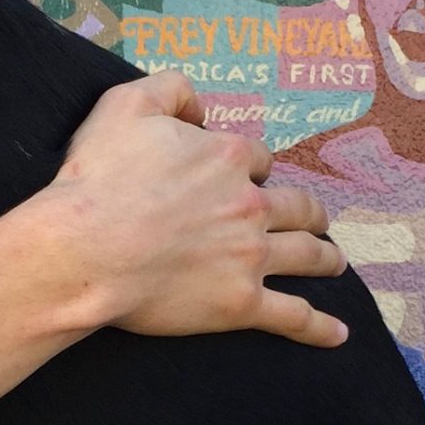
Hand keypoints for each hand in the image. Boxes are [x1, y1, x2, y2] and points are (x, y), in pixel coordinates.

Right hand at [41, 72, 347, 346]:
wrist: (86, 249)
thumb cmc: (99, 178)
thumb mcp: (126, 105)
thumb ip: (170, 89)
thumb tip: (200, 107)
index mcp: (226, 158)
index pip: (256, 159)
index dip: (251, 168)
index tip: (244, 178)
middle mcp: (249, 205)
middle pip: (297, 206)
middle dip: (309, 212)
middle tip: (314, 220)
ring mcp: (250, 256)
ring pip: (306, 255)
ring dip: (325, 257)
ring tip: (334, 262)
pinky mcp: (241, 303)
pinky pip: (293, 316)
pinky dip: (319, 327)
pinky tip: (338, 335)